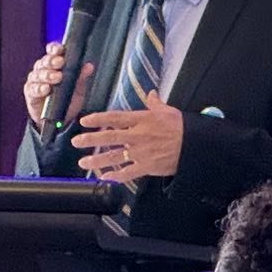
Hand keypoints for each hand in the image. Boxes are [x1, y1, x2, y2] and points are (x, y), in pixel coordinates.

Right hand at [24, 44, 93, 130]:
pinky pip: (33, 88)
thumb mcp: (78, 88)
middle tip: (60, 63)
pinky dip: (39, 88)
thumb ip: (81, 76)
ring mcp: (35, 81)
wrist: (60, 119)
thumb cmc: (67, 99)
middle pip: (44, 61)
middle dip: (52, 61)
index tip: (60, 49)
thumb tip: (89, 66)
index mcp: (54, 64)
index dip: (54, 49)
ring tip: (56, 78)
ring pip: (38, 74)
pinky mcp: (30, 93)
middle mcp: (43, 70)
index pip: (52, 52)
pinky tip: (46, 89)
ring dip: (47, 75)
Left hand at [70, 91, 184, 182]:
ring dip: (97, 160)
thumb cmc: (181, 127)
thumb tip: (151, 93)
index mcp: (141, 120)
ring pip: (114, 157)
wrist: (195, 145)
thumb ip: (155, 103)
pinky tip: (104, 178)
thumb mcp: (167, 111)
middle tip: (76, 141)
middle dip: (90, 140)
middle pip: (109, 137)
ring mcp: (141, 152)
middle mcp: (137, 136)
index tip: (84, 120)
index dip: (98, 119)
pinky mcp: (147, 166)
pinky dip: (116, 176)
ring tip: (83, 162)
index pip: (115, 118)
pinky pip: (128, 172)